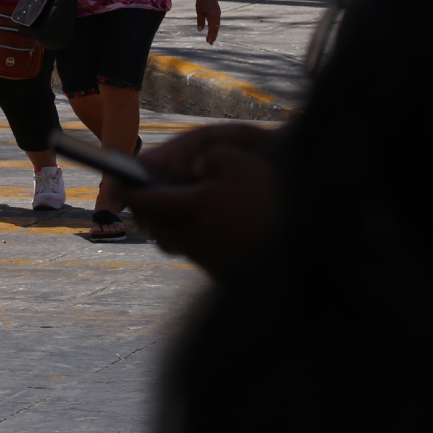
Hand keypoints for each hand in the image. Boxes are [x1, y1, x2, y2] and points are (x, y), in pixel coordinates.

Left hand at [121, 123, 280, 281]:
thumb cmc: (273, 198)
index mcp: (190, 210)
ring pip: (174, 243)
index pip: (144, 200)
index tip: (121, 178)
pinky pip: (197, 255)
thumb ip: (208, 155)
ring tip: (176, 208)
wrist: (312, 246)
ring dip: (170, 225)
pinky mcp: (226, 277)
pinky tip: (208, 225)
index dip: (129, 187)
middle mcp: (193, 239)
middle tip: (145, 193)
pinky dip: (194, 239)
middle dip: (146, 209)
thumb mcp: (239, 159)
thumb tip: (197, 165)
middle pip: (154, 226)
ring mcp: (209, 262)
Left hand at [196, 0, 220, 43]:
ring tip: (212, 38)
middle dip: (213, 36)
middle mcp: (217, 16)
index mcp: (213, 17)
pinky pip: (217, 22)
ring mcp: (218, 14)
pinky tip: (213, 29)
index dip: (210, 36)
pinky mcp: (217, 12)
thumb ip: (200, 21)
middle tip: (211, 43)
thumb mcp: (199, 11)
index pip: (212, 29)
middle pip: (216, 28)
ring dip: (214, 32)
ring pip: (217, 25)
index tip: (209, 42)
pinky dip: (215, 27)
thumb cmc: (202, 1)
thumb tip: (200, 30)